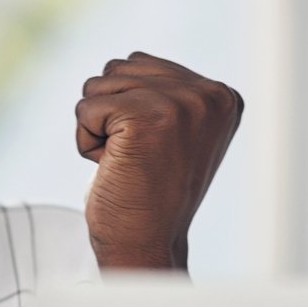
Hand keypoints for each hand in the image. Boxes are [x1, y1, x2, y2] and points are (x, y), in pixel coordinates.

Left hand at [75, 53, 241, 271]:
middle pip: (117, 69)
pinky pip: (85, 109)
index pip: (141, 64)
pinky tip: (114, 167)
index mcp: (222, 96)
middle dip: (111, 114)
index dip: (130, 108)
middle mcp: (209, 95)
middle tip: (138, 158)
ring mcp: (180, 103)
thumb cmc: (150, 194)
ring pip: (98, 85)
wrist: (146, 245)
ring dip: (98, 127)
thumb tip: (128, 61)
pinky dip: (86, 141)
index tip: (155, 150)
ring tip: (128, 161)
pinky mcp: (144, 117)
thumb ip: (164, 92)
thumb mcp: (174, 134)